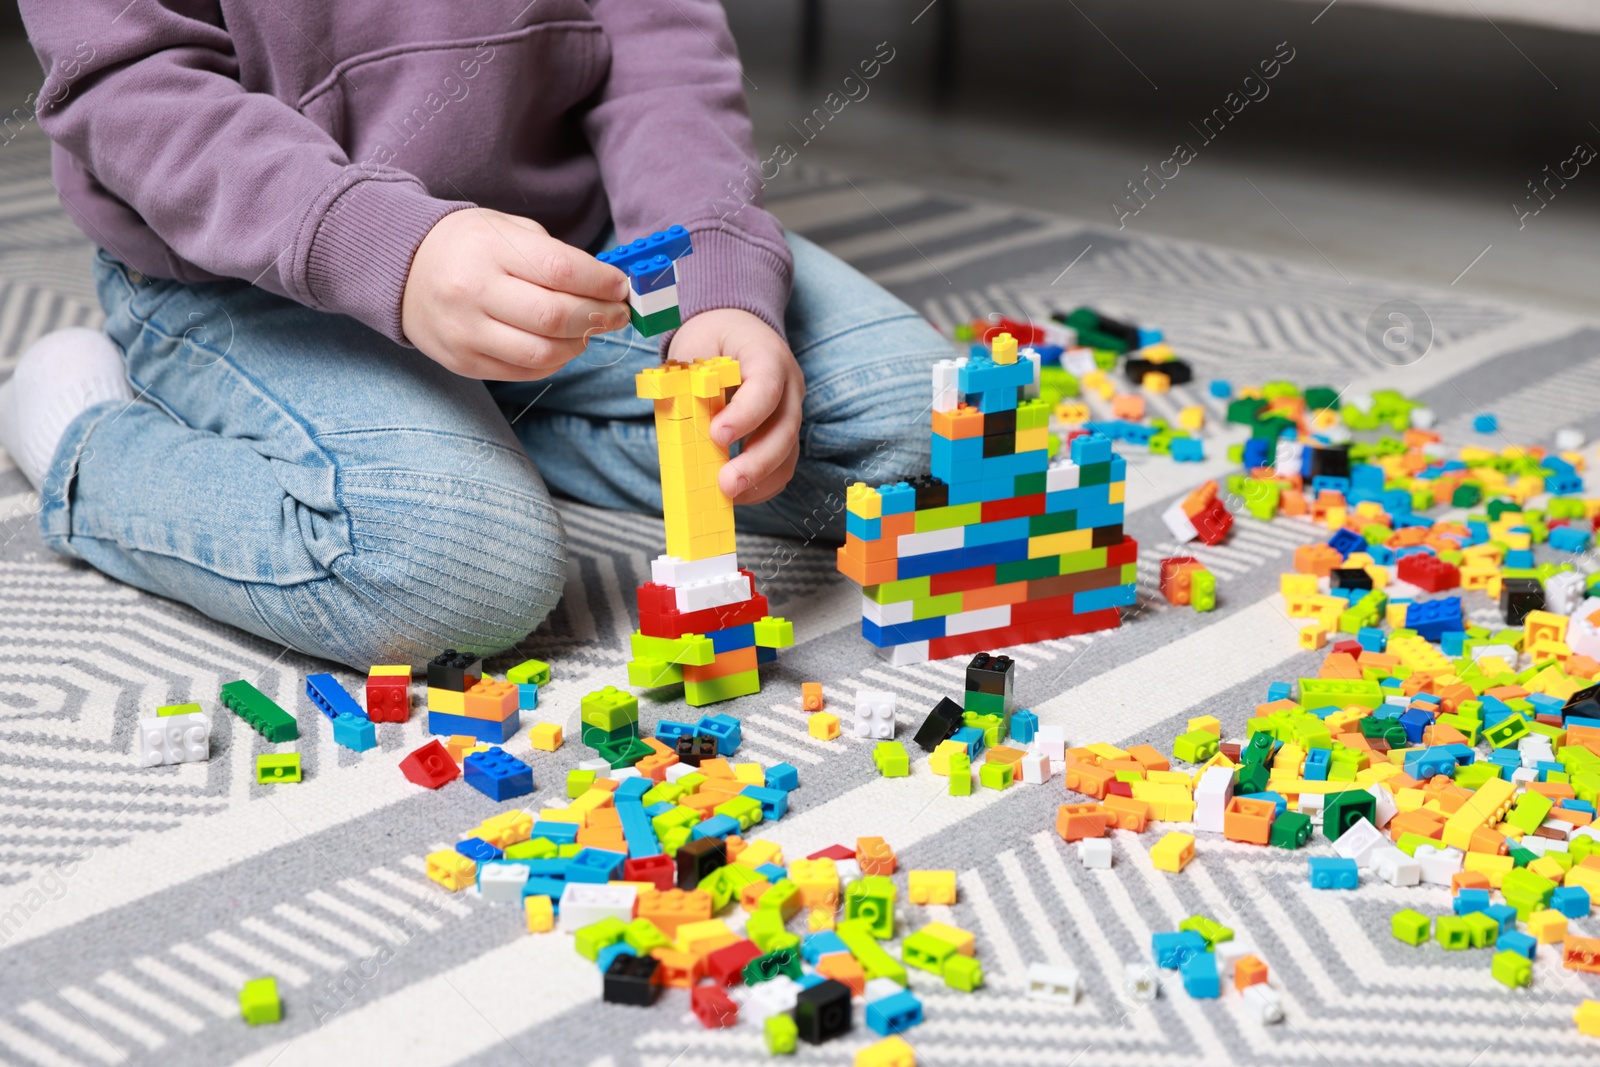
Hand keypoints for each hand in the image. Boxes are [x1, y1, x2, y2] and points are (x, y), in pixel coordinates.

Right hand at [401, 208, 629, 379]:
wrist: (402, 271)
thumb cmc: (468, 246)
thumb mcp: (506, 229)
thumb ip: (555, 254)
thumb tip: (607, 286)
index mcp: (488, 248)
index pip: (559, 270)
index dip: (600, 283)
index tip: (621, 287)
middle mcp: (473, 291)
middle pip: (554, 317)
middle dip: (598, 317)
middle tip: (616, 313)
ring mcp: (466, 332)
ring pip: (542, 353)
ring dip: (579, 345)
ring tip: (588, 330)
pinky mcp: (464, 361)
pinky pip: (524, 372)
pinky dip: (554, 362)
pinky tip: (560, 345)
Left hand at [668, 309, 803, 505]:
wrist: (735, 332)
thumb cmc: (711, 342)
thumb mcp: (693, 351)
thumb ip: (688, 384)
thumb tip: (680, 426)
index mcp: (767, 356)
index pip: (766, 388)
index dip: (745, 416)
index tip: (716, 435)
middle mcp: (789, 385)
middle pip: (785, 429)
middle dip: (756, 463)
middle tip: (725, 484)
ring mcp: (791, 411)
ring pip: (788, 453)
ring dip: (759, 480)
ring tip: (727, 494)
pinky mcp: (785, 433)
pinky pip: (783, 466)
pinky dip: (761, 485)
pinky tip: (737, 493)